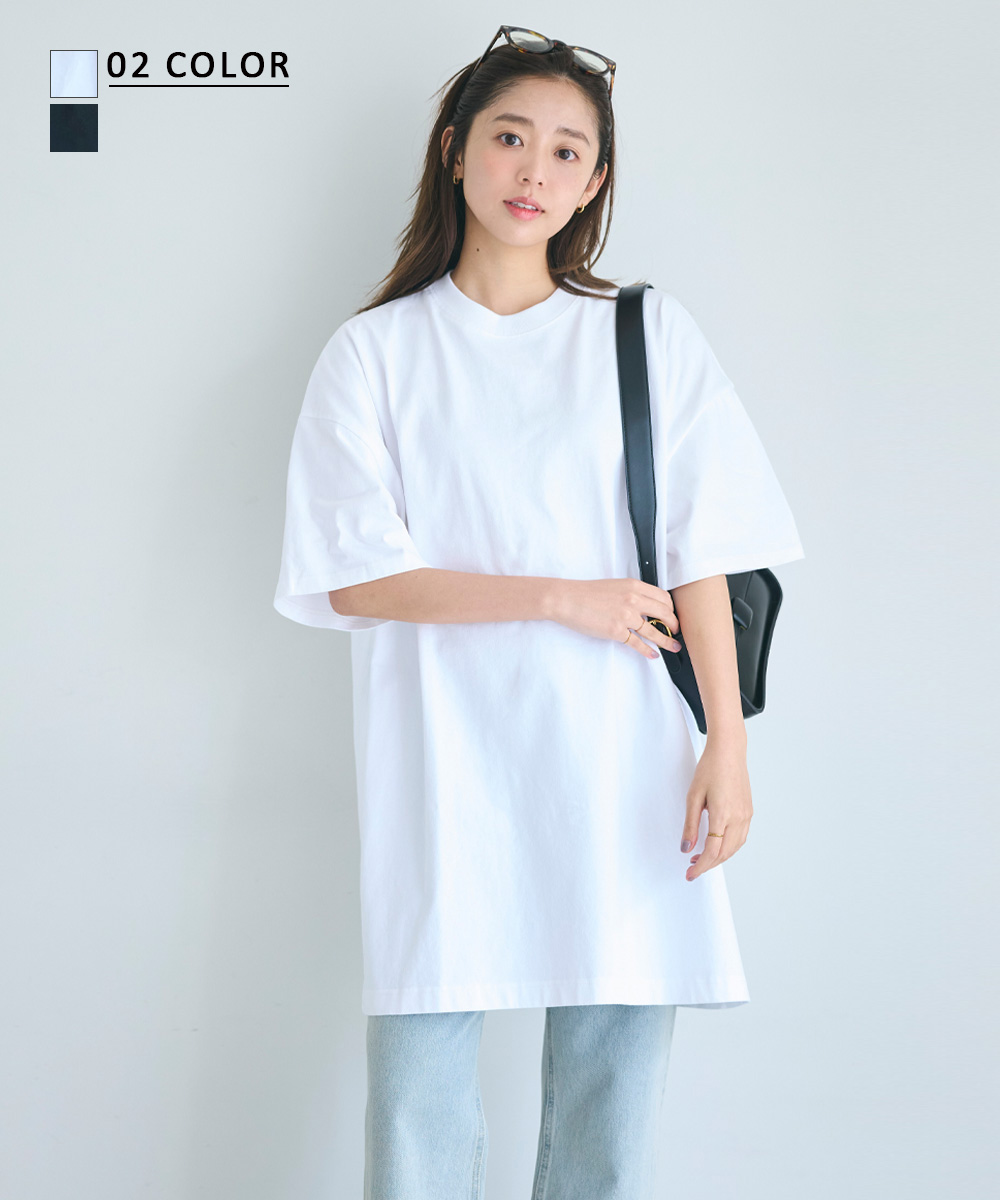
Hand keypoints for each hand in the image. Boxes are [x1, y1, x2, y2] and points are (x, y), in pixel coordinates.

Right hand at [547, 578, 682, 659]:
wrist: (567, 599)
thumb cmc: (587, 593)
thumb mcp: (615, 585)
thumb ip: (632, 593)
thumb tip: (646, 605)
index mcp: (634, 586)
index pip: (663, 597)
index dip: (671, 608)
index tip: (672, 615)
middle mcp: (633, 600)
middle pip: (664, 614)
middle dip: (674, 624)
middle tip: (676, 630)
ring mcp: (625, 616)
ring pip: (654, 631)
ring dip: (667, 641)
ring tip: (674, 646)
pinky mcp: (616, 631)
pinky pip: (638, 643)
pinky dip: (648, 651)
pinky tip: (653, 654)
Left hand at [680, 741, 751, 879]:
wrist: (729, 752)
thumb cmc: (709, 769)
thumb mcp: (693, 797)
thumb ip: (690, 825)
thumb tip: (686, 848)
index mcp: (723, 815)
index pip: (712, 851)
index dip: (700, 866)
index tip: (689, 874)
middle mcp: (738, 818)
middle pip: (724, 853)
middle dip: (708, 865)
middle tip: (692, 869)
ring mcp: (746, 815)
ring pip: (734, 848)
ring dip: (718, 858)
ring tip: (701, 859)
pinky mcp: (749, 811)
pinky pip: (740, 838)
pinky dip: (728, 847)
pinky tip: (716, 845)